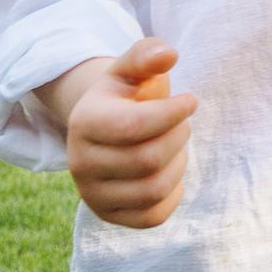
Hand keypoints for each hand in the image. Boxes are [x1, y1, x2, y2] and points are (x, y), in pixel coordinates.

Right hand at [51, 38, 198, 228]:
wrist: (104, 129)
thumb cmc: (126, 94)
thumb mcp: (131, 69)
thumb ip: (148, 55)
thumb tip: (169, 55)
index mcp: (84, 122)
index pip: (133, 126)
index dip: (173, 113)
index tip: (190, 100)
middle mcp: (80, 163)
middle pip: (149, 159)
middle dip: (179, 136)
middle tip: (181, 123)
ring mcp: (92, 193)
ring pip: (155, 189)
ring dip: (178, 163)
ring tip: (174, 145)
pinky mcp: (109, 215)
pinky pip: (154, 216)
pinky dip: (173, 193)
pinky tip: (168, 170)